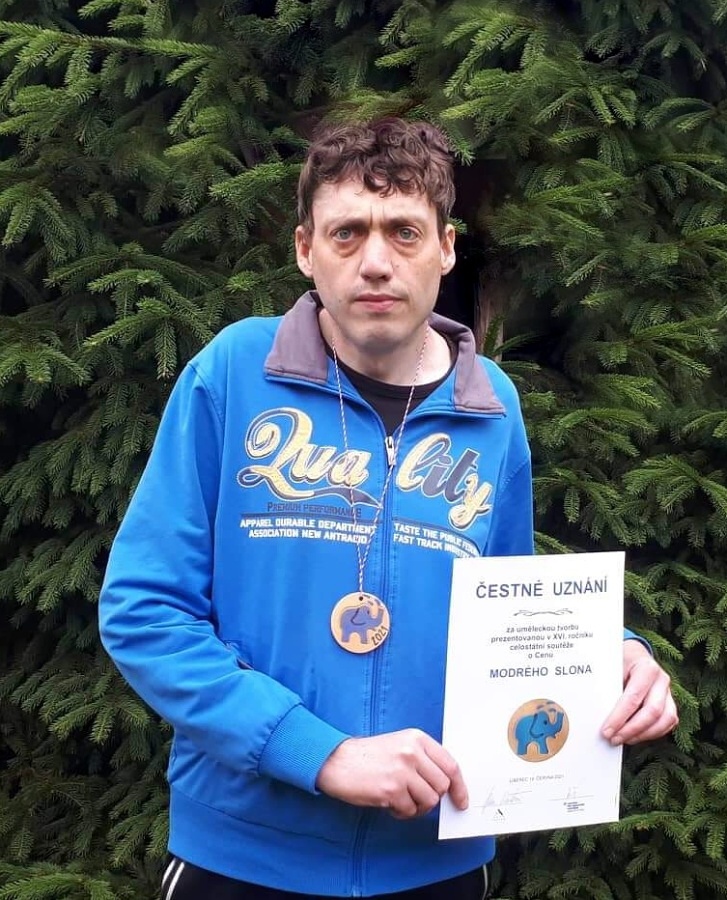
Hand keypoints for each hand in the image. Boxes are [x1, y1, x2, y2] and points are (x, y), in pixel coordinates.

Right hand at [316, 728, 467, 818]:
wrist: (336, 760)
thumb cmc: (367, 756)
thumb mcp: (399, 745)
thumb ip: (422, 759)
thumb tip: (445, 784)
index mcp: (417, 738)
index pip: (450, 765)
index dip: (459, 787)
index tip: (461, 801)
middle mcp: (412, 752)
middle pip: (442, 785)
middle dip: (432, 797)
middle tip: (416, 798)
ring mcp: (402, 771)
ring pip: (429, 801)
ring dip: (416, 807)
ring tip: (400, 800)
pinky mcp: (391, 790)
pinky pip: (410, 811)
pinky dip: (401, 812)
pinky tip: (389, 803)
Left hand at [601, 640, 677, 745]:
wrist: (635, 654)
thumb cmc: (621, 660)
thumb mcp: (612, 666)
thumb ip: (608, 685)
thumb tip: (595, 710)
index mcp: (646, 668)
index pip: (633, 697)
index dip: (619, 717)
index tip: (606, 730)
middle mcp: (662, 680)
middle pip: (652, 711)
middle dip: (631, 729)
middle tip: (613, 739)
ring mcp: (669, 692)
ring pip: (665, 720)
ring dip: (643, 735)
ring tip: (623, 739)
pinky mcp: (670, 703)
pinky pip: (668, 723)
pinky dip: (652, 733)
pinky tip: (635, 736)